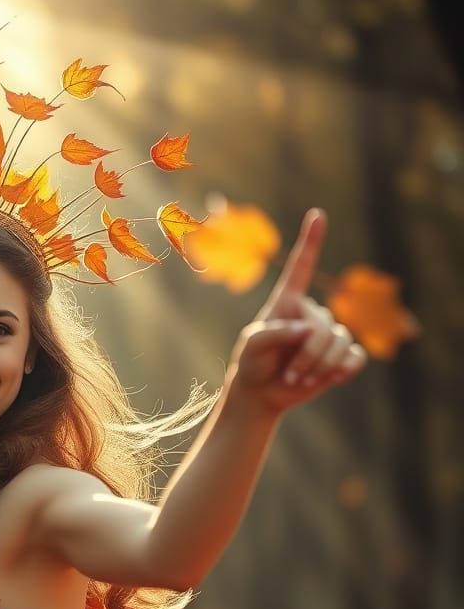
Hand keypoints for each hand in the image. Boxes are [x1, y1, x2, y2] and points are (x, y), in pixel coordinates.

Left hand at [227, 208, 367, 414]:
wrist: (261, 393)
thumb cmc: (252, 363)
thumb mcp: (253, 346)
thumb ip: (275, 333)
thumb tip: (308, 330)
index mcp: (287, 302)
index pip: (301, 267)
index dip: (310, 241)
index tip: (317, 215)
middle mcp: (311, 313)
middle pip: (325, 326)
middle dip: (309, 354)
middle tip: (289, 374)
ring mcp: (328, 333)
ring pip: (340, 343)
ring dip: (319, 366)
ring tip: (299, 379)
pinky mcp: (341, 355)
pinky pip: (355, 358)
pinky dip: (341, 371)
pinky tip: (329, 379)